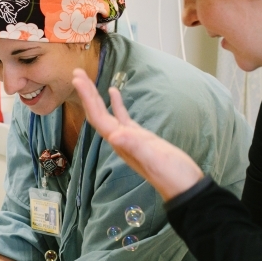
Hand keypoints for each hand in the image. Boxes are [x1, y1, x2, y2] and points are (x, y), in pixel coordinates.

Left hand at [72, 69, 204, 200]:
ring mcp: (129, 139)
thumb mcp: (153, 158)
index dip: (87, 98)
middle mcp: (120, 140)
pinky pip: (122, 117)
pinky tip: (113, 92)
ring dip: (96, 97)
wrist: (184, 187)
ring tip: (87, 79)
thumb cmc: (171, 174)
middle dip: (86, 94)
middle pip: (97, 114)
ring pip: (107, 114)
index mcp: (120, 142)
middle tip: (76, 73)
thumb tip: (114, 136)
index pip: (98, 117)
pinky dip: (116, 104)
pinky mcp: (140, 137)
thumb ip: (134, 147)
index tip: (77, 80)